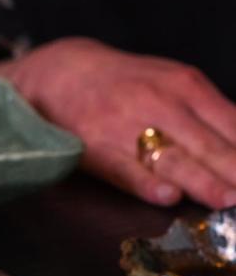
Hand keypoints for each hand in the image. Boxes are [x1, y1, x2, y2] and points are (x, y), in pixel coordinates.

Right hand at [0, 37, 235, 207]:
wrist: (58, 73)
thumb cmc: (123, 84)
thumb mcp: (171, 82)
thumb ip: (207, 113)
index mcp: (185, 86)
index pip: (234, 125)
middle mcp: (159, 104)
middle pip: (210, 146)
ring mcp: (126, 127)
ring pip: (174, 159)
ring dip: (205, 183)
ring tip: (229, 201)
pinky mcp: (95, 148)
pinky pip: (125, 170)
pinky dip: (147, 184)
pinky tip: (168, 196)